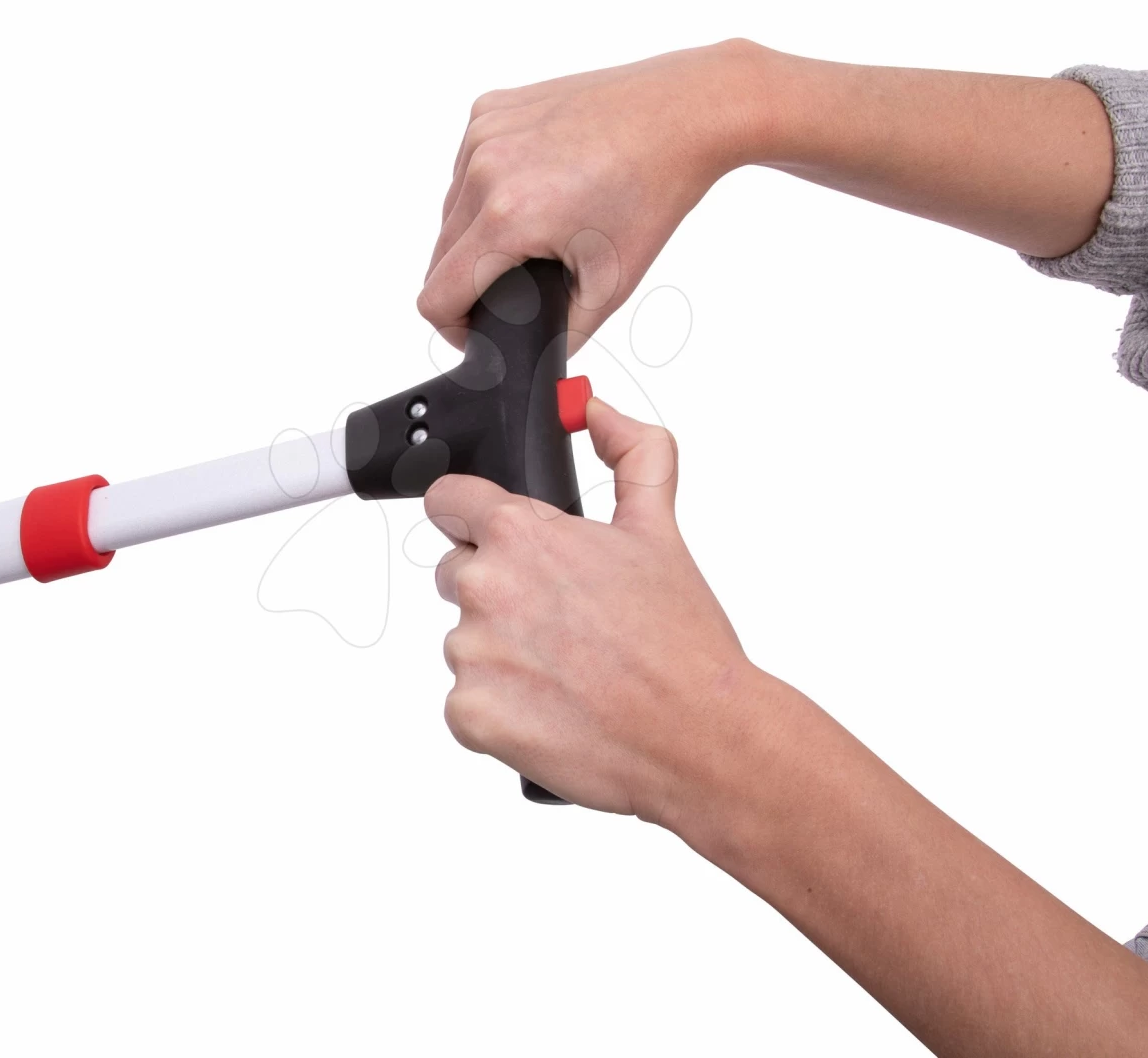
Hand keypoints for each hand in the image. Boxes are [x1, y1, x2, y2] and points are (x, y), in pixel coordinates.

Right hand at [419, 40, 770, 348]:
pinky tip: (531, 188)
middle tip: (517, 283)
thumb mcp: (612, 285)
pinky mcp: (489, 108)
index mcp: (508, 217)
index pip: (437, 296)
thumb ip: (562, 334)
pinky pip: (464, 168)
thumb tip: (534, 360)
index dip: (454, 328)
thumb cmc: (655, 189)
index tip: (478, 331)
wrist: (680, 113)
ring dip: (475, 234)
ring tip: (531, 233)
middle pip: (439, 257)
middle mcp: (484, 169)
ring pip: (448, 211)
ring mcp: (482, 132)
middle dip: (470, 280)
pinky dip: (486, 188)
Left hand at [424, 397, 745, 819]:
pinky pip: (466, 702)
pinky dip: (500, 710)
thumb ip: (632, 452)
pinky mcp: (467, 714)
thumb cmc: (682, 641)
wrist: (700, 738)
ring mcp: (470, 654)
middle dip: (499, 593)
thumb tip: (595, 410)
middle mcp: (484, 587)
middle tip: (562, 623)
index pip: (447, 500)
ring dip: (503, 654)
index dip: (473, 517)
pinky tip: (553, 710)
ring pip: (464, 642)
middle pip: (455, 575)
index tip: (494, 538)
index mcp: (519, 533)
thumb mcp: (661, 528)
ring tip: (568, 672)